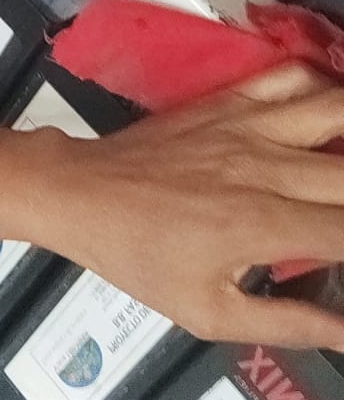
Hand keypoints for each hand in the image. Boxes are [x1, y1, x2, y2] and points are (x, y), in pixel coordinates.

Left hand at [33, 63, 343, 349]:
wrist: (80, 194)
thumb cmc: (140, 259)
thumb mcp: (209, 312)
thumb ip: (289, 323)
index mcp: (264, 224)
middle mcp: (266, 166)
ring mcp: (248, 124)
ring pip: (337, 106)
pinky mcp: (228, 99)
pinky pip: (291, 75)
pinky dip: (325, 85)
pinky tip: (333, 110)